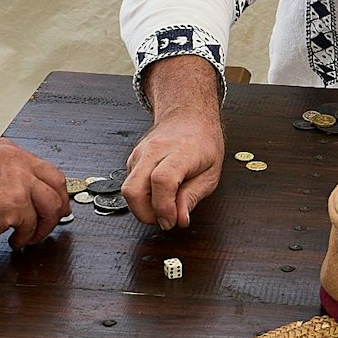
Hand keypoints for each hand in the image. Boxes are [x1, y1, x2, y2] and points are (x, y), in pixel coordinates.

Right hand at [0, 138, 70, 249]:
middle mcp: (13, 160)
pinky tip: (14, 240)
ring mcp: (17, 180)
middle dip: (59, 205)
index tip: (52, 201)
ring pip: (51, 205)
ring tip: (30, 236)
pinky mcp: (15, 204)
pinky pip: (33, 225)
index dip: (50, 188)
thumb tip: (21, 193)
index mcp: (3, 150)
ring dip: (44, 226)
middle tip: (55, 219)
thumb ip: (0, 175)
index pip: (42, 167)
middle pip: (55, 182)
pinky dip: (26, 237)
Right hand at [125, 56, 224, 228]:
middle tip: (165, 219)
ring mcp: (140, 153)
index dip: (164, 208)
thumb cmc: (203, 142)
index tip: (171, 221)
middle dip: (145, 214)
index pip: (161, 181)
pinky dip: (141, 197)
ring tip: (163, 206)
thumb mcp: (210, 174)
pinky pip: (130, 185)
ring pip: (127, 190)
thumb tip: (179, 220)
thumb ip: (192, 198)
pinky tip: (157, 194)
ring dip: (142, 207)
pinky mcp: (132, 159)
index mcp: (179, 152)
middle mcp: (154, 150)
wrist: (189, 117)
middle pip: (133, 189)